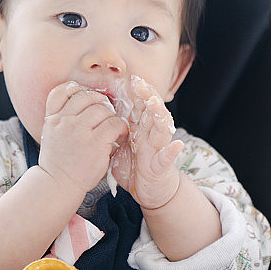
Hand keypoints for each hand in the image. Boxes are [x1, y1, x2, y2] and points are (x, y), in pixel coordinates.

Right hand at [38, 81, 127, 194]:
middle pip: (86, 96)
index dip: (75, 90)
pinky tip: (119, 135)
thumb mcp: (52, 136)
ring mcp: (78, 131)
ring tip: (112, 128)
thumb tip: (87, 105)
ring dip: (111, 116)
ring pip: (102, 109)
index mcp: (52, 118)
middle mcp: (63, 121)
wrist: (59, 184)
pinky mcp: (95, 142)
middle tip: (105, 114)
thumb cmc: (59, 162)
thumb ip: (63, 119)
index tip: (85, 100)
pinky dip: (120, 128)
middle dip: (99, 103)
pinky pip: (114, 124)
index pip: (61, 91)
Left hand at [111, 76, 182, 208]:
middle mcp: (150, 135)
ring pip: (161, 129)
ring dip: (159, 115)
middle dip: (146, 96)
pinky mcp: (161, 166)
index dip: (135, 93)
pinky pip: (167, 158)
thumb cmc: (134, 167)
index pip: (138, 107)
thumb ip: (112, 132)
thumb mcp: (119, 146)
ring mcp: (157, 149)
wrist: (150, 190)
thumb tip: (93, 118)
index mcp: (139, 129)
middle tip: (139, 83)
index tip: (128, 79)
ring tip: (155, 104)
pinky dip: (172, 151)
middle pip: (150, 111)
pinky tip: (176, 145)